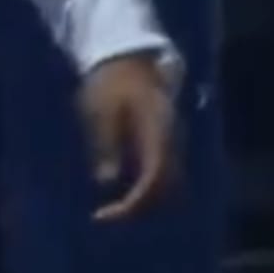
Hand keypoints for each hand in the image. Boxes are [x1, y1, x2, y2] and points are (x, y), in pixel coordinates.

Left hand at [82, 52, 177, 222]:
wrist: (127, 57)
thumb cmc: (110, 81)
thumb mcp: (101, 110)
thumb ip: (107, 144)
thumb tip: (107, 181)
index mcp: (158, 131)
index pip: (155, 179)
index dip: (134, 203)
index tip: (105, 214)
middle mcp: (172, 140)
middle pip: (167, 188)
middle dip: (140, 207)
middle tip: (107, 215)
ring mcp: (171, 141)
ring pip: (168, 183)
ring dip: (144, 200)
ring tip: (112, 208)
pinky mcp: (164, 142)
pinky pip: (161, 173)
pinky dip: (146, 188)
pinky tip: (122, 191)